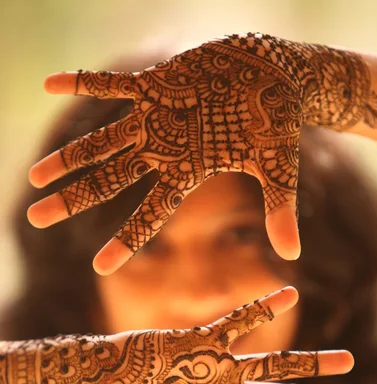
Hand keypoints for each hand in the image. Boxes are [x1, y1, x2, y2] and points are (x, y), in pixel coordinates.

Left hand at [28, 34, 376, 273]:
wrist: (275, 75)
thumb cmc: (279, 124)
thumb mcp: (278, 170)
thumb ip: (279, 213)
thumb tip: (292, 259)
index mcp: (188, 173)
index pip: (151, 215)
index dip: (126, 240)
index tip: (98, 266)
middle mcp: (164, 151)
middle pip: (108, 183)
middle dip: (71, 200)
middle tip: (35, 218)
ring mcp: (156, 118)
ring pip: (101, 143)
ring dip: (67, 158)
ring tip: (34, 177)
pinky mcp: (157, 83)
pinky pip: (111, 84)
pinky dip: (82, 83)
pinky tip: (48, 84)